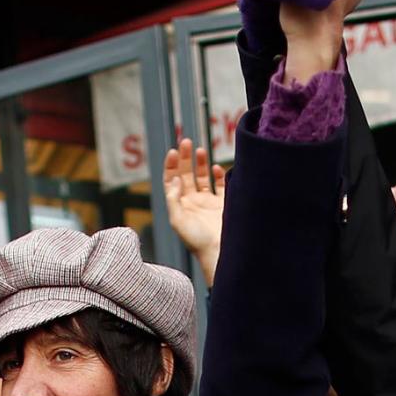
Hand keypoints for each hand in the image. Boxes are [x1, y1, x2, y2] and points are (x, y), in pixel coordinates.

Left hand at [161, 139, 226, 281]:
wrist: (219, 253)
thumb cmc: (197, 241)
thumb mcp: (178, 221)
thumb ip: (174, 200)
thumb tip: (175, 179)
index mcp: (179, 206)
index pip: (171, 181)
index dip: (171, 165)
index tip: (173, 151)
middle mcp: (192, 203)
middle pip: (186, 174)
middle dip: (185, 158)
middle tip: (186, 141)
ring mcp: (208, 203)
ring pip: (203, 177)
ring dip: (200, 163)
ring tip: (199, 150)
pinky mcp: (224, 205)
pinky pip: (221, 185)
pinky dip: (219, 175)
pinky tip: (216, 168)